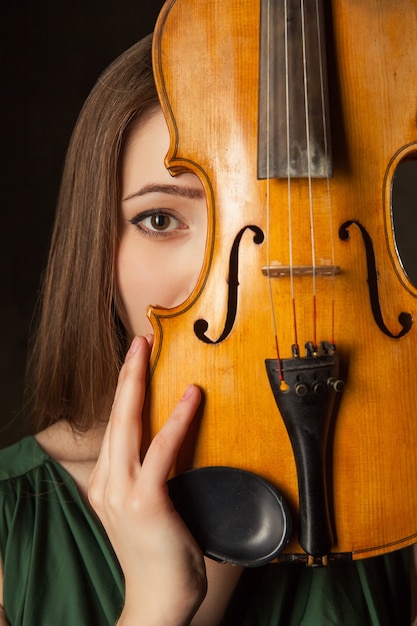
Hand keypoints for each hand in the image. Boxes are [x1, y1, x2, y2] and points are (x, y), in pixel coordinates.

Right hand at [88, 335, 205, 624]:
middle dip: (126, 375)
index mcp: (105, 483)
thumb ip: (150, 474)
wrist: (158, 600)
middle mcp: (105, 483)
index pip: (116, 427)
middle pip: (116, 417)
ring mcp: (120, 493)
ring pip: (128, 425)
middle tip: (138, 342)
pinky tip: (192, 396)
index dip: (125, 392)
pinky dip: (178, 420)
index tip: (133, 363)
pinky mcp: (145, 502)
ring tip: (147, 352)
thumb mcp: (146, 509)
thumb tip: (174, 442)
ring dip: (138, 384)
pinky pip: (162, 451)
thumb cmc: (160, 553)